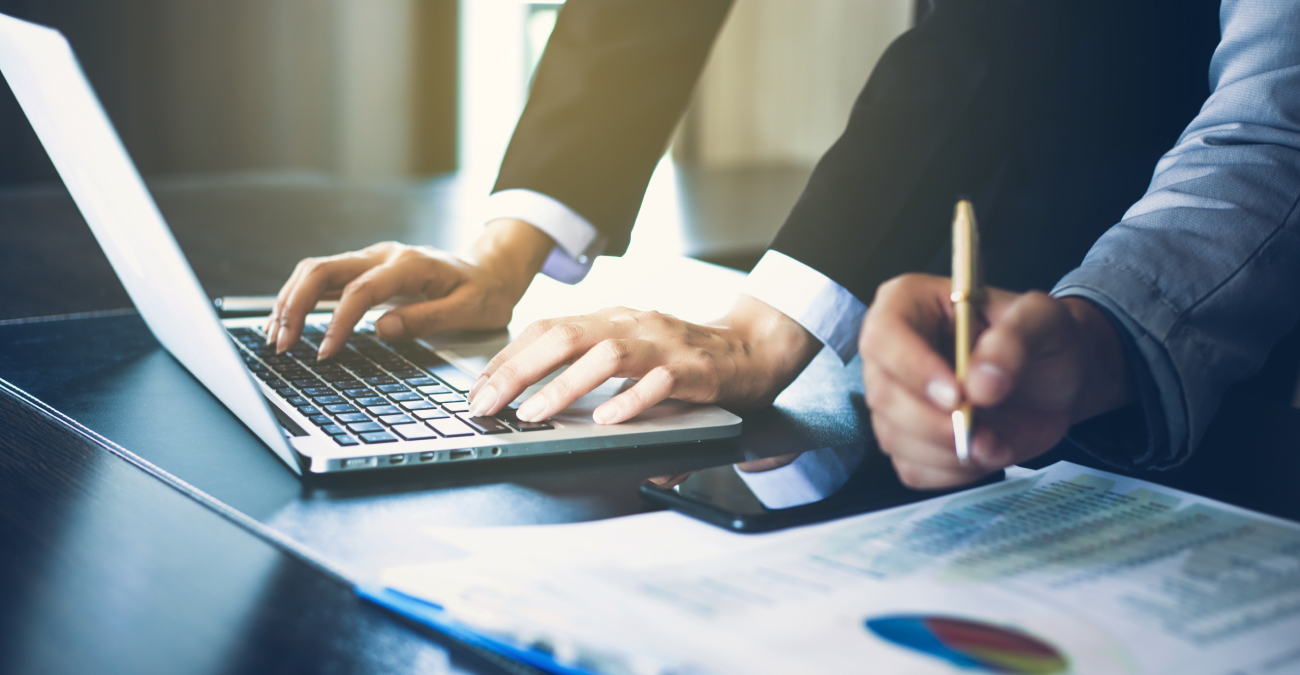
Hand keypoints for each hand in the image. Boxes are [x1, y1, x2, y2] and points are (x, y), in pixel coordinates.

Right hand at [265, 218, 553, 358]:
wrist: (492, 271)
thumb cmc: (484, 293)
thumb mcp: (469, 310)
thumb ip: (426, 319)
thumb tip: (381, 329)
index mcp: (410, 264)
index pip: (361, 290)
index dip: (338, 322)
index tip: (326, 352)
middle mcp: (384, 255)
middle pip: (323, 270)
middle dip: (294, 305)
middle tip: (282, 344)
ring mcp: (372, 260)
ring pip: (316, 270)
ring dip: (290, 300)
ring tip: (276, 336)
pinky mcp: (366, 270)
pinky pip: (324, 279)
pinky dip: (301, 298)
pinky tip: (288, 322)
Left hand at [466, 295, 822, 422]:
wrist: (752, 349)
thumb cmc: (684, 358)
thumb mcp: (630, 357)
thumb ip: (588, 373)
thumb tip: (534, 407)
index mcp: (611, 320)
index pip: (546, 328)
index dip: (507, 358)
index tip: (477, 390)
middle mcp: (631, 324)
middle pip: (563, 335)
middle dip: (517, 369)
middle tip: (487, 403)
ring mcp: (663, 344)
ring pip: (605, 354)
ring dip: (563, 385)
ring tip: (533, 414)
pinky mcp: (694, 370)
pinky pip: (658, 383)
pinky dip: (629, 401)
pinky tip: (606, 420)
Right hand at [859, 274, 1132, 488]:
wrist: (1055, 381)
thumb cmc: (1041, 339)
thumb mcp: (1042, 319)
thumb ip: (1014, 341)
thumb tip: (981, 384)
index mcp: (907, 305)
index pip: (885, 337)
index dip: (913, 369)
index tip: (956, 396)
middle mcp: (889, 353)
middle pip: (883, 395)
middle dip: (934, 423)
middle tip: (983, 432)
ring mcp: (893, 400)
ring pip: (894, 437)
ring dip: (948, 451)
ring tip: (997, 441)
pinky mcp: (906, 440)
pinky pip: (912, 468)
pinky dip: (951, 471)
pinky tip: (984, 452)